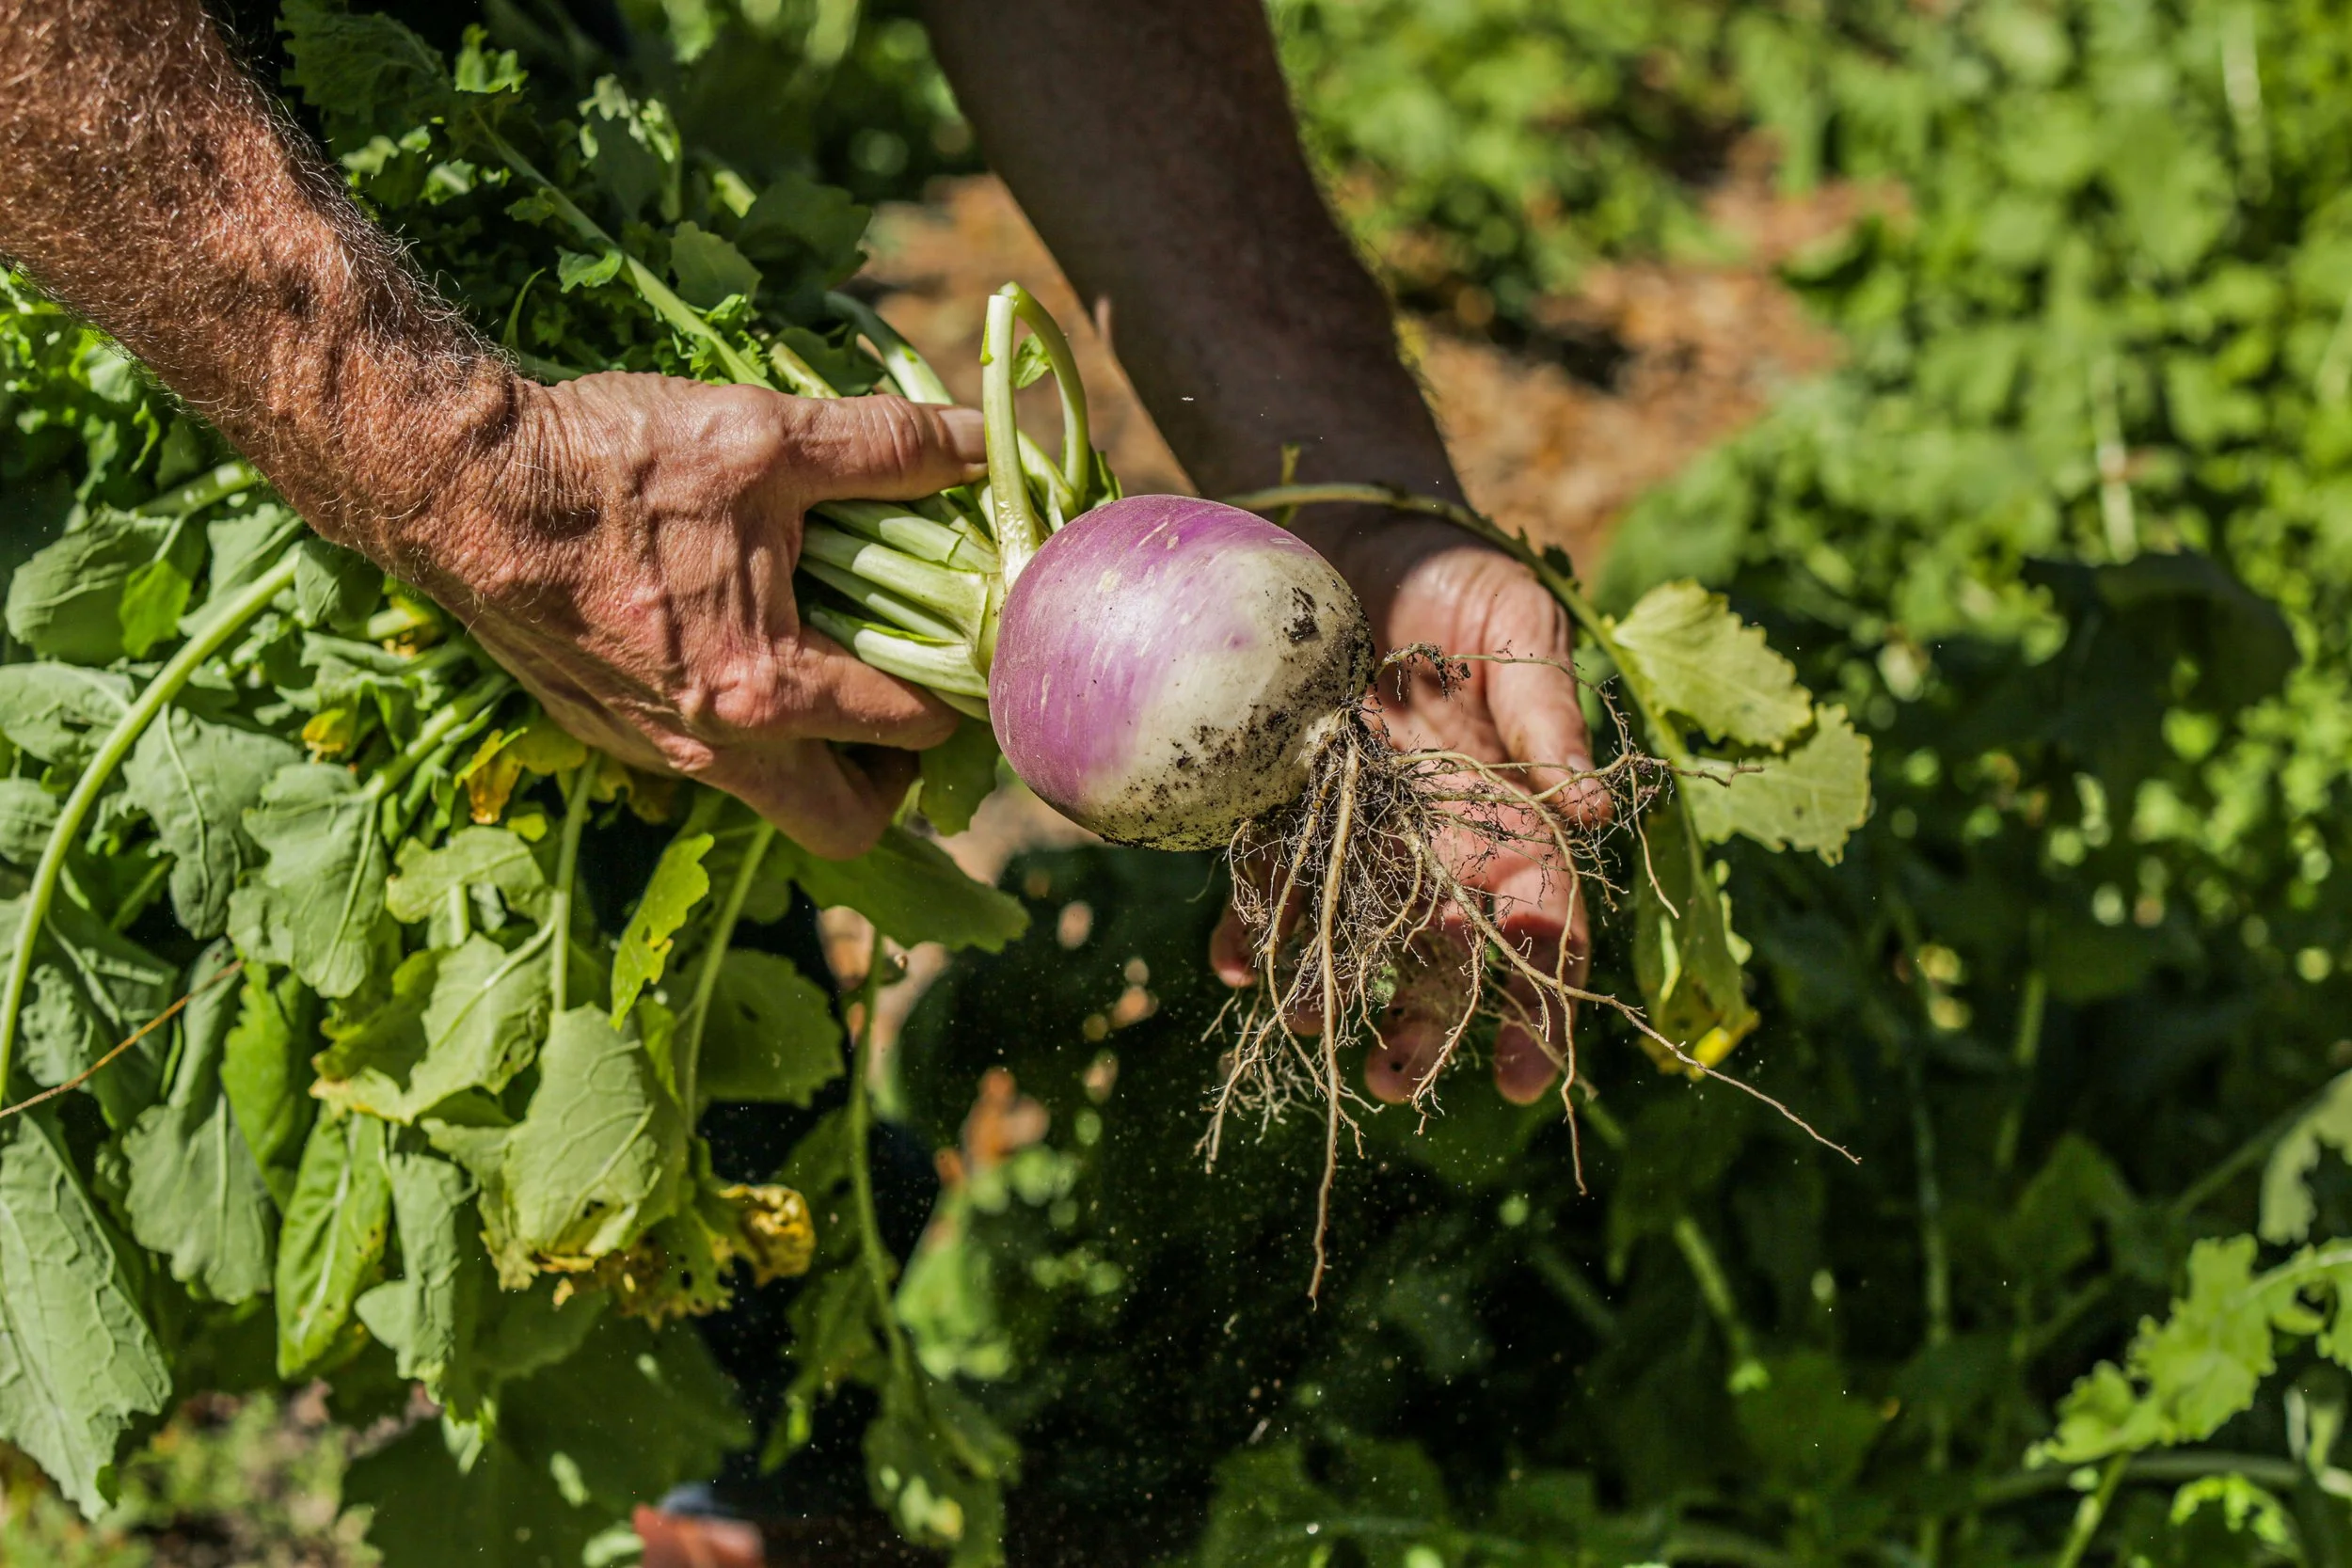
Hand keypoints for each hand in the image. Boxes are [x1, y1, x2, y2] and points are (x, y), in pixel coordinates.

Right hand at [409, 371, 982, 856]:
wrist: (453, 485)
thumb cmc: (613, 465)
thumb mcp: (767, 440)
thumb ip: (889, 449)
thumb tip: (983, 444)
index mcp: (769, 693)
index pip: (915, 730)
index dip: (964, 686)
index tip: (976, 644)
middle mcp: (713, 750)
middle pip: (846, 823)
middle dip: (896, 779)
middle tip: (910, 697)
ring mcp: (651, 750)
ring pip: (771, 794)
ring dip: (817, 747)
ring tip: (835, 654)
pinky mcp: (603, 729)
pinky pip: (703, 758)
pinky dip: (744, 721)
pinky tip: (743, 634)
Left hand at [1210, 515, 1598, 1104]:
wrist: (1356, 529)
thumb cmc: (1458, 577)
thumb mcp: (1520, 630)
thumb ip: (1548, 721)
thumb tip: (1593, 809)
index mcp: (1515, 818)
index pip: (1543, 932)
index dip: (1542, 1008)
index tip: (1527, 1077)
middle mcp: (1438, 845)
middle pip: (1443, 960)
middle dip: (1425, 1029)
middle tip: (1393, 1081)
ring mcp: (1358, 834)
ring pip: (1351, 937)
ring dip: (1329, 991)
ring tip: (1305, 1033)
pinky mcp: (1283, 807)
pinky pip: (1265, 881)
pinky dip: (1247, 925)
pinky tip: (1228, 962)